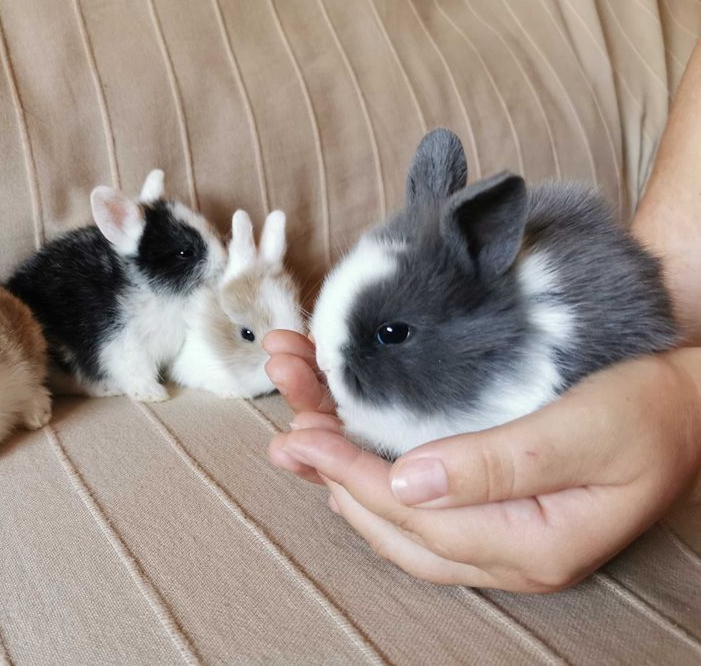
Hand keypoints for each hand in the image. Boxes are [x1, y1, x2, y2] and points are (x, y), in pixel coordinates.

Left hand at [264, 330, 700, 591]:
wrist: (686, 398)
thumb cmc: (649, 410)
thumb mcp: (586, 432)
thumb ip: (501, 462)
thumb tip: (408, 484)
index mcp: (531, 544)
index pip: (418, 519)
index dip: (354, 477)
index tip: (303, 438)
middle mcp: (504, 549)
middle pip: (394, 523)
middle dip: (332, 474)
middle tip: (286, 433)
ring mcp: (495, 529)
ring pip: (397, 513)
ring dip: (341, 469)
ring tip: (297, 427)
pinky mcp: (488, 502)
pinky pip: (415, 496)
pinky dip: (370, 465)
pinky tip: (339, 444)